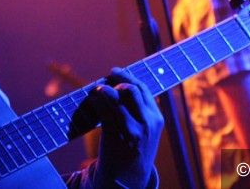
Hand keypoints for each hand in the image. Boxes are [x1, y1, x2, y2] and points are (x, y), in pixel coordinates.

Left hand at [90, 67, 162, 188]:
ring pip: (116, 99)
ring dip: (104, 89)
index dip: (128, 77)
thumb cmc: (135, 148)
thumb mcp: (145, 129)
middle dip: (117, 80)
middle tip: (106, 78)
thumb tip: (121, 83)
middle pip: (131, 90)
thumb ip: (139, 109)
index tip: (115, 71)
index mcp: (156, 118)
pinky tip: (93, 98)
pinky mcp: (115, 137)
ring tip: (97, 89)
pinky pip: (104, 112)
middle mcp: (147, 123)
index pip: (143, 88)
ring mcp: (132, 131)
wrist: (130, 178)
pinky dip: (97, 101)